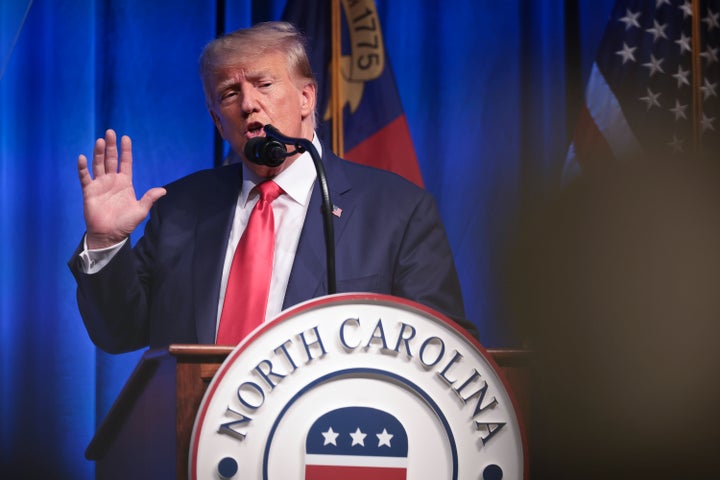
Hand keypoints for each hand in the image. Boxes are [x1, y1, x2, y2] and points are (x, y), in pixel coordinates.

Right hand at [77, 129, 166, 248]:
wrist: (109, 235)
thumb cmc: (125, 224)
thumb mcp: (140, 210)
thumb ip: (149, 198)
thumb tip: (163, 190)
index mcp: (125, 183)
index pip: (125, 163)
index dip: (125, 151)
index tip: (125, 138)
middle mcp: (112, 181)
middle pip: (110, 159)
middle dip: (111, 146)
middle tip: (110, 132)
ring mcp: (100, 185)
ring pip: (98, 165)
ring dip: (98, 153)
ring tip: (100, 141)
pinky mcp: (89, 191)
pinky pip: (85, 177)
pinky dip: (83, 168)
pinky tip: (82, 158)